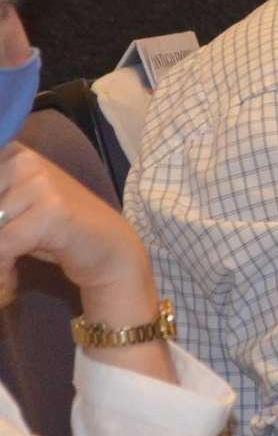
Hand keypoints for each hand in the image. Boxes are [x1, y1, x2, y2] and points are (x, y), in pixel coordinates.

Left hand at [0, 142, 152, 315]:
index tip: (4, 232)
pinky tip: (11, 283)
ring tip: (4, 276)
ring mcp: (40, 182)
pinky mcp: (51, 210)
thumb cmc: (52, 233)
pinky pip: (2, 246)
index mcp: (11, 153)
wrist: (109, 251)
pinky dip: (2, 272)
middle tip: (2, 260)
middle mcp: (23, 159)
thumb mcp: (10, 212)